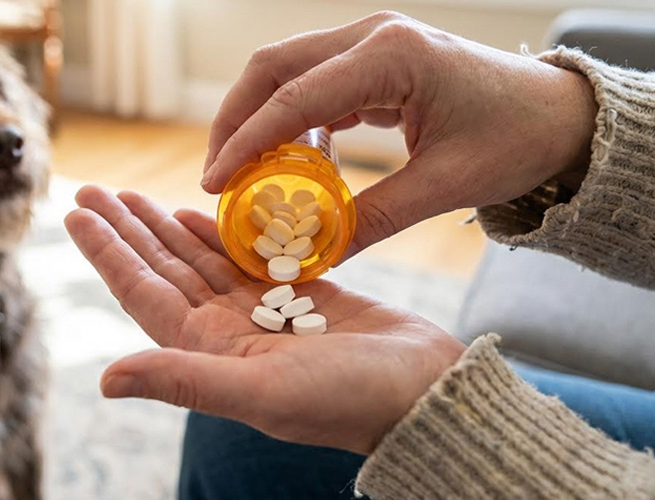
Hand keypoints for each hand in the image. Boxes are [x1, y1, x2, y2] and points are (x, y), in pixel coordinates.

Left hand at [64, 185, 464, 453]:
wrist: (424, 394)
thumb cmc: (347, 400)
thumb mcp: (260, 390)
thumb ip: (184, 380)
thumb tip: (105, 380)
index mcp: (209, 351)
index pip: (142, 293)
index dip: (107, 252)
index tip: (75, 212)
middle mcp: (226, 333)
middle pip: (163, 269)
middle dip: (126, 229)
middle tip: (93, 188)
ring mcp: (261, 314)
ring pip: (199, 260)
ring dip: (164, 227)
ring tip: (131, 194)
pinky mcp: (299, 295)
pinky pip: (244, 256)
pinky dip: (218, 232)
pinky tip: (196, 211)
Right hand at [201, 11, 597, 258]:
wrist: (559, 114)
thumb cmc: (516, 140)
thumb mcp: (446, 186)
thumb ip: (376, 219)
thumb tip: (311, 258)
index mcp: (393, 55)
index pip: (295, 97)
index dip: (246, 142)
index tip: (214, 183)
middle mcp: (373, 34)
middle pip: (273, 67)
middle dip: (234, 121)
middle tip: (215, 177)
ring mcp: (370, 42)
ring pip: (284, 70)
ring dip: (254, 118)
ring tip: (240, 175)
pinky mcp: (372, 60)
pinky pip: (311, 84)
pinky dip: (287, 120)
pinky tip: (285, 161)